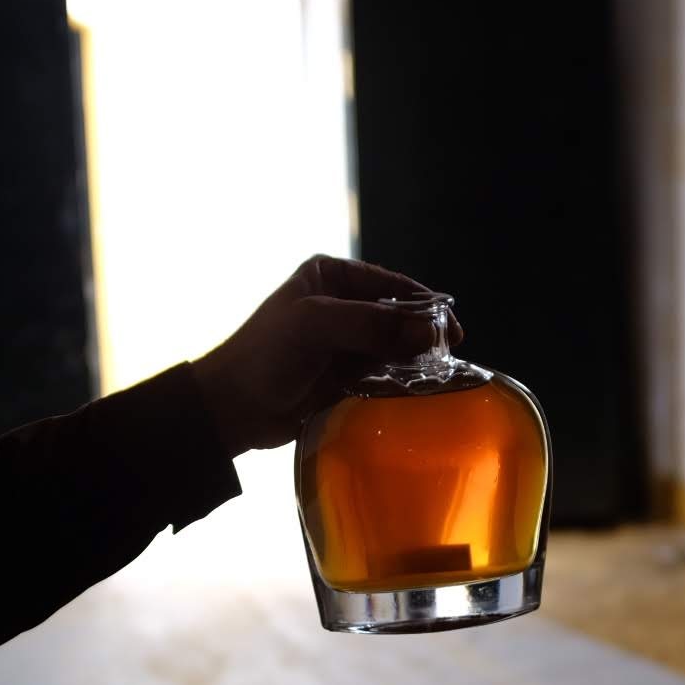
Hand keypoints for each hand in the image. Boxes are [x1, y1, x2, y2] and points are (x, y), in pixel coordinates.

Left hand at [190, 255, 461, 456]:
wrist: (233, 407)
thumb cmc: (266, 356)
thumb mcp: (317, 325)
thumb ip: (373, 324)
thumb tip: (429, 332)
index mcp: (330, 277)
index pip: (391, 285)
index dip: (424, 305)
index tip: (451, 330)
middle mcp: (340, 305)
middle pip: (396, 317)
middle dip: (420, 335)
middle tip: (447, 358)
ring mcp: (342, 342)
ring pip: (392, 348)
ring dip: (411, 362)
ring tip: (434, 378)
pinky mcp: (342, 376)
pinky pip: (381, 375)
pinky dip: (396, 382)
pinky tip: (412, 393)